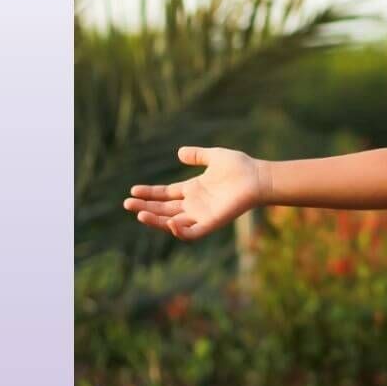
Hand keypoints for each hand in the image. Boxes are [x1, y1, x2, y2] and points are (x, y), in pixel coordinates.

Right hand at [123, 146, 269, 240]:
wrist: (259, 177)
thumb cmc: (240, 167)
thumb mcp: (214, 156)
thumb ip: (197, 155)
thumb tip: (179, 153)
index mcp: (193, 190)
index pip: (165, 194)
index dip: (149, 193)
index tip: (133, 190)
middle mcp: (195, 205)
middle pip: (164, 209)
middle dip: (145, 207)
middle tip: (127, 204)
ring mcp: (202, 215)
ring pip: (173, 223)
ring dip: (156, 220)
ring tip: (140, 214)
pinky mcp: (212, 223)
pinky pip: (193, 233)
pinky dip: (181, 232)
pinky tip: (169, 223)